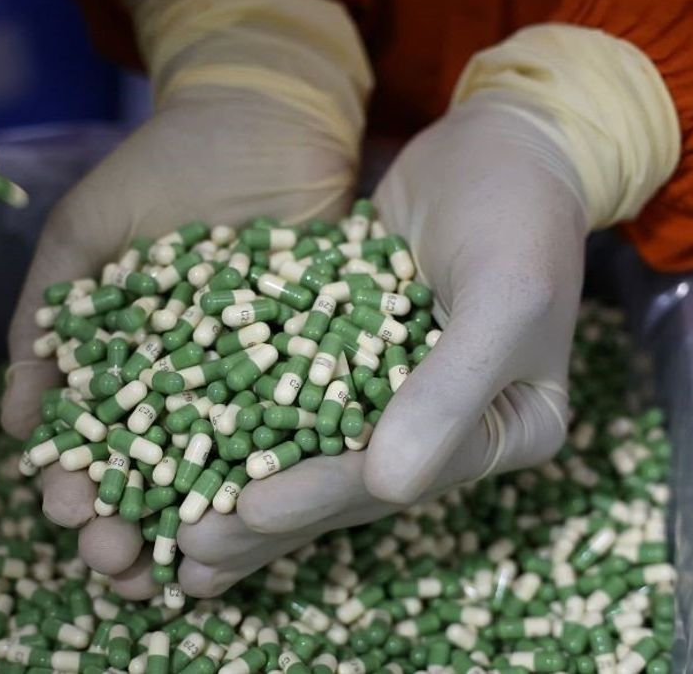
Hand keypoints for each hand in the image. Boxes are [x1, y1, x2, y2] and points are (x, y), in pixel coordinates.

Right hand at [0, 0, 371, 596]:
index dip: (74, 486)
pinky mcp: (318, 374)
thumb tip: (16, 423)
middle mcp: (187, 390)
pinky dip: (277, 487)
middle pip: (152, 479)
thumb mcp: (84, 233)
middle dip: (128, 528)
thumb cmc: (164, 167)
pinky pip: (296, 441)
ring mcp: (253, 388)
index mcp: (124, 365)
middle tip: (119, 564)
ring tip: (180, 570)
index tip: (68, 514)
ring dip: (196, 529)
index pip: (91, 444)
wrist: (267, 114)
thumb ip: (46, 320)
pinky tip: (263, 530)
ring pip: (221, 478)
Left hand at [174, 96, 584, 596]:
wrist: (502, 143)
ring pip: (310, 451)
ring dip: (243, 491)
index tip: (249, 513)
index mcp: (504, 432)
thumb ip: (450, 392)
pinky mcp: (350, 361)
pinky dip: (242, 425)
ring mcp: (397, 397)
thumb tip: (391, 489)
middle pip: (347, 483)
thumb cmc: (518, 214)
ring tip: (175, 541)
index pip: (402, 476)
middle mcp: (449, 429)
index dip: (322, 495)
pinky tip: (184, 453)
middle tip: (188, 549)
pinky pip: (291, 397)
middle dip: (266, 516)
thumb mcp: (503, 299)